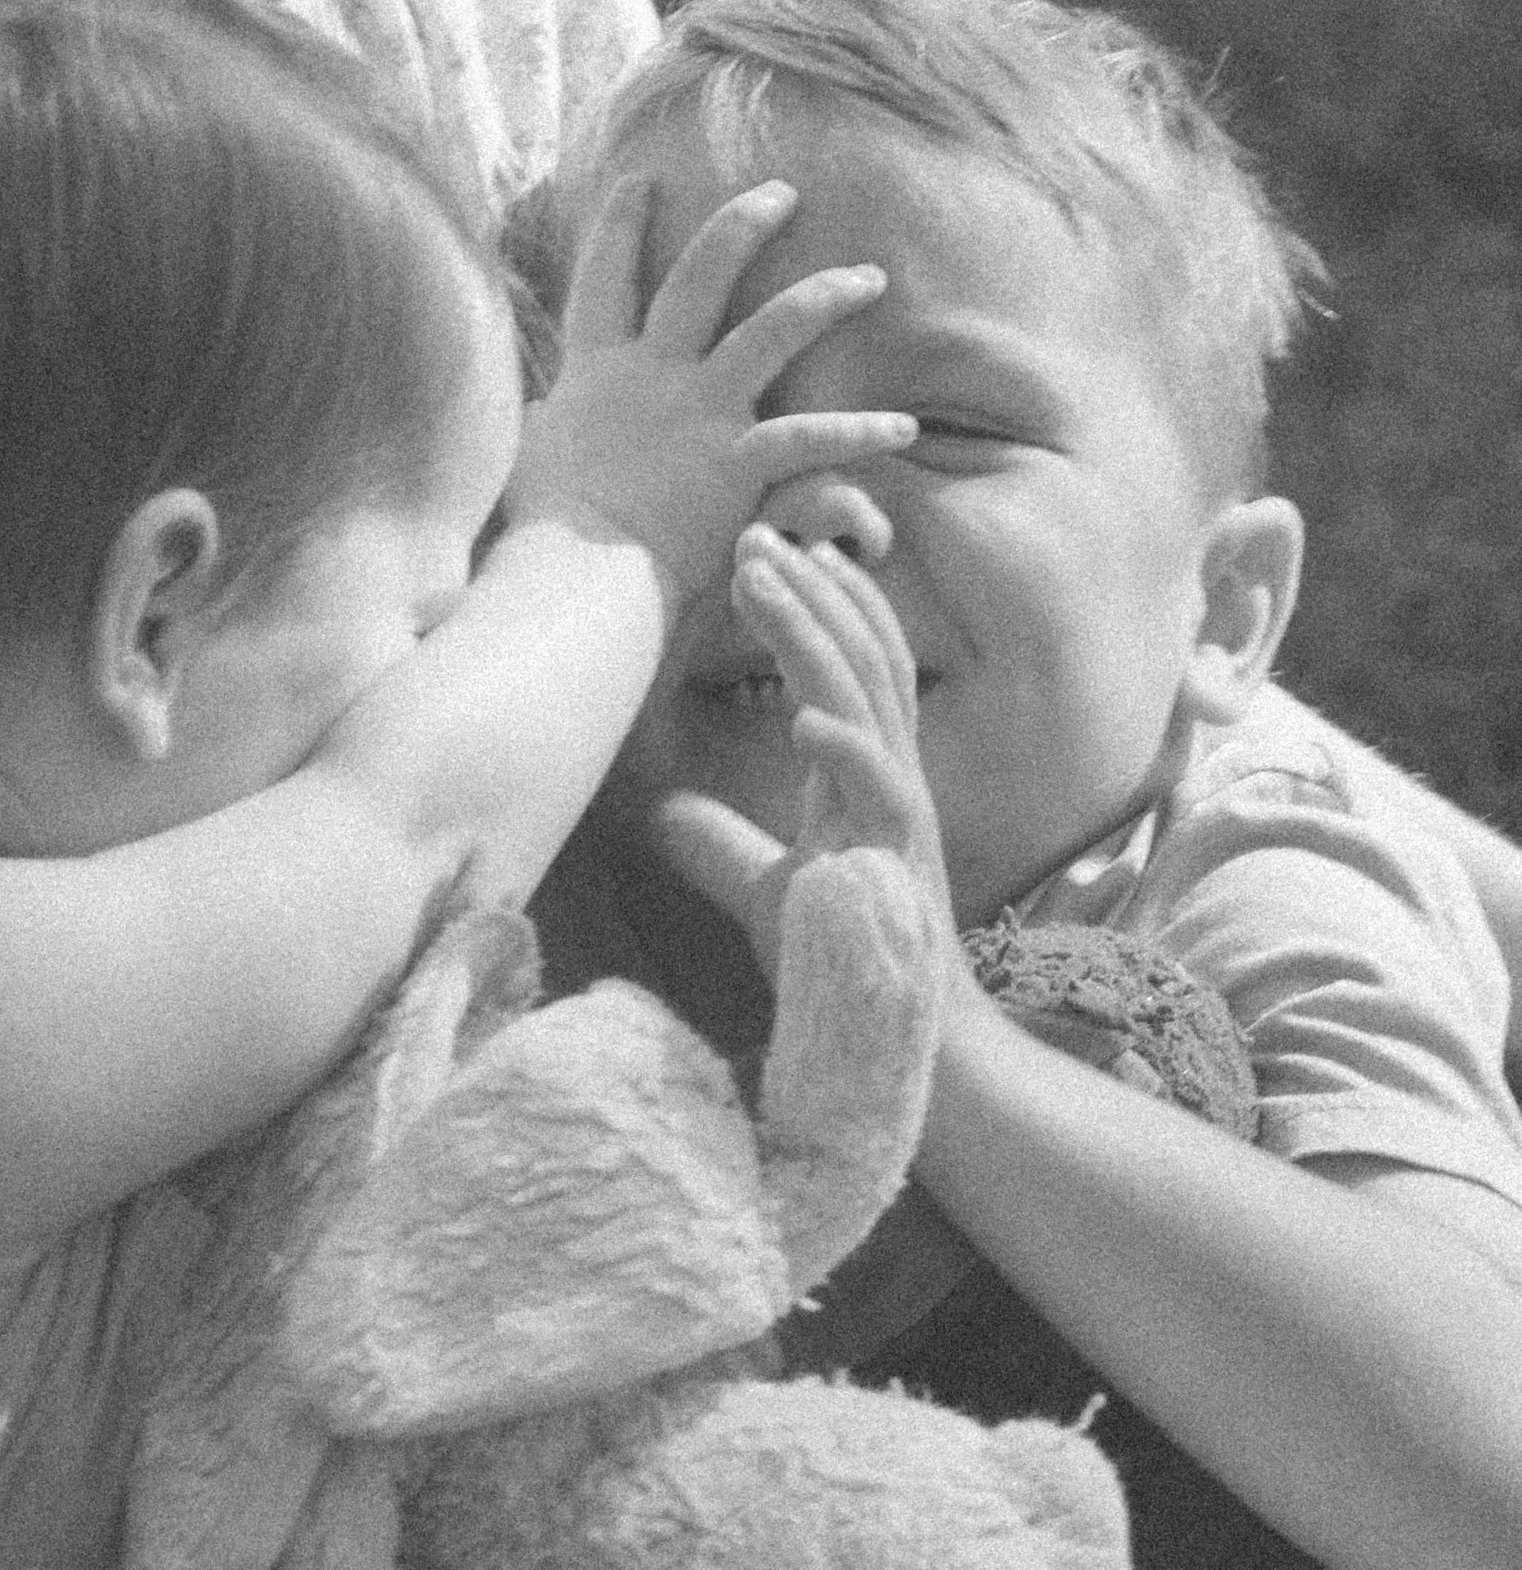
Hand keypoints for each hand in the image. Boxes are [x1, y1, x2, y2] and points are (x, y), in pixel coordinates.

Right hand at [501, 175, 916, 617]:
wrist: (574, 573)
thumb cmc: (546, 530)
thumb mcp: (533, 457)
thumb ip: (550, 424)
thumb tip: (545, 414)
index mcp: (597, 371)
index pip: (606, 278)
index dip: (622, 225)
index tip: (644, 178)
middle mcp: (653, 375)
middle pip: (699, 275)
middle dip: (741, 225)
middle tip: (783, 193)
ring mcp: (698, 413)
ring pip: (770, 329)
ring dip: (824, 296)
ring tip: (868, 278)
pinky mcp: (734, 461)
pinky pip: (811, 436)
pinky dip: (859, 432)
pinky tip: (902, 427)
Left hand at [654, 526, 953, 984]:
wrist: (907, 1034)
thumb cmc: (844, 959)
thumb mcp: (764, 891)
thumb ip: (719, 847)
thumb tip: (661, 814)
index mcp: (863, 772)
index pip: (849, 664)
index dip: (814, 605)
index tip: (764, 555)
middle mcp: (890, 775)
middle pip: (858, 657)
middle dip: (809, 591)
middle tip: (756, 535)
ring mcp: (900, 810)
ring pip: (866, 698)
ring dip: (817, 636)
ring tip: (768, 581)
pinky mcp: (902, 857)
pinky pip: (880, 789)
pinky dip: (844, 749)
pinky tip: (803, 718)